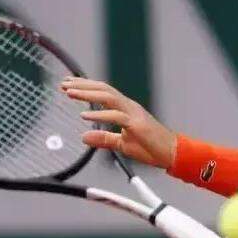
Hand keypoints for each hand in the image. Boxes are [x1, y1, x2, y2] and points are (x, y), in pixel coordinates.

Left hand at [61, 78, 176, 167]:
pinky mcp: (137, 125)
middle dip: (83, 85)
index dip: (86, 87)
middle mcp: (129, 107)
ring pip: (108, 97)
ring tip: (70, 93)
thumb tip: (84, 137)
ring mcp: (134, 114)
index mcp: (126, 109)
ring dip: (88, 94)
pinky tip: (85, 115)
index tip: (69, 85)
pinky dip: (100, 114)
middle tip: (64, 84)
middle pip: (103, 89)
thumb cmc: (152, 148)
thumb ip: (104, 139)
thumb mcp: (122, 144)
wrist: (173, 153)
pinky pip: (116, 117)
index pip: (104, 92)